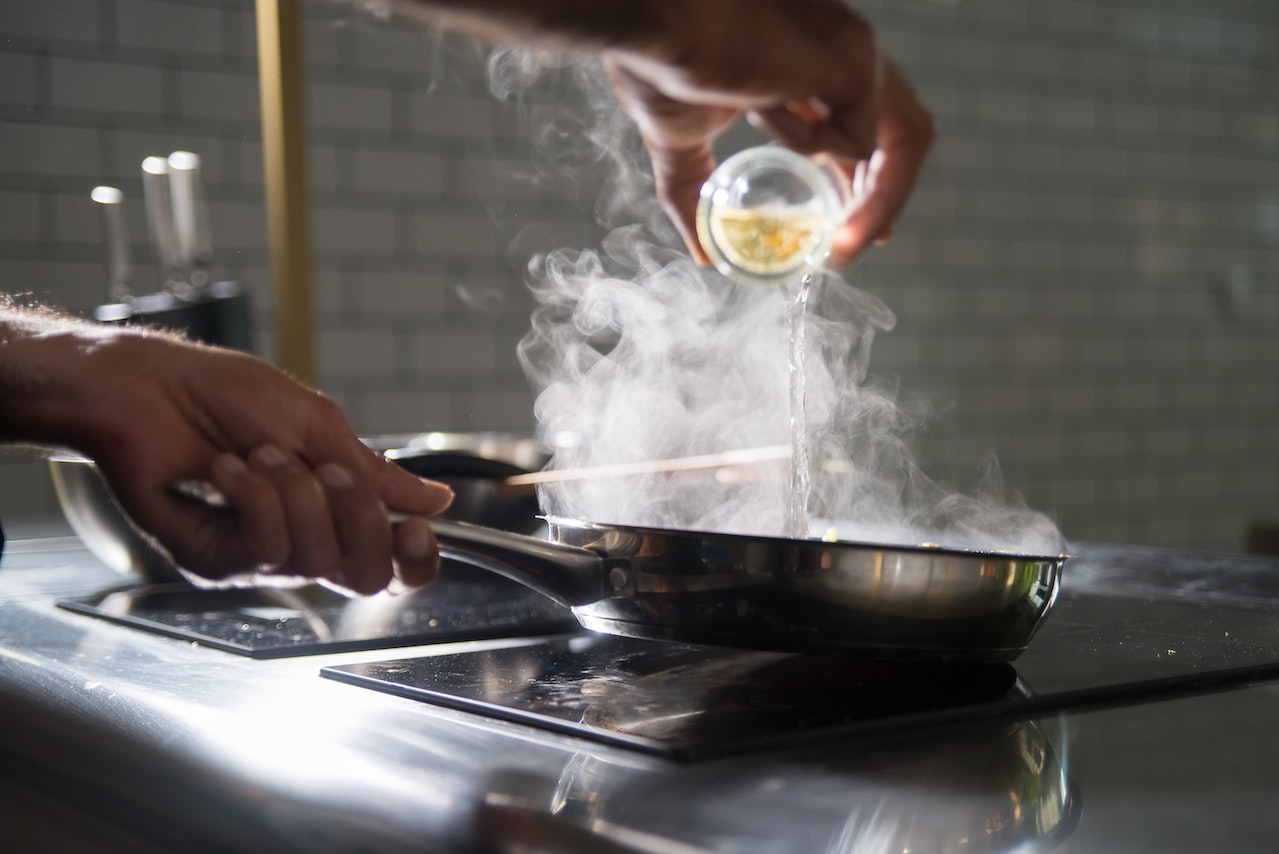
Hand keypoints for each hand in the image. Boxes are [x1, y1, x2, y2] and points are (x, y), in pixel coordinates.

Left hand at [11, 323, 453, 594]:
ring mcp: (259, 558)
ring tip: (260, 452)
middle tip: (332, 472)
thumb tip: (436, 499)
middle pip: (366, 577)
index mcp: (338, 511)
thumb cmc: (226, 395)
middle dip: (360, 518)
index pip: (393, 564)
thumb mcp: (319, 425)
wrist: (149, 388)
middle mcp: (304, 542)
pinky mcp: (215, 561)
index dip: (415, 559)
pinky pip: (264, 550)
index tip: (414, 527)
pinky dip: (254, 497)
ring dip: (294, 492)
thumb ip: (376, 474)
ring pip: (314, 559)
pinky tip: (228, 468)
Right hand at [605, 0, 933, 267]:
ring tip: (842, 245)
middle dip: (881, 201)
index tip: (846, 236)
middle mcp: (844, 52)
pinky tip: (765, 110)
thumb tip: (703, 255)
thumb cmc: (661, 62)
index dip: (864, 186)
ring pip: (905, 141)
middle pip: (900, 136)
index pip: (862, 129)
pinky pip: (858, 140)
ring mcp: (855, 51)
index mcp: (812, 64)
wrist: (655, 28)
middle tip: (847, 250)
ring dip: (878, 203)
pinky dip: (813, 149)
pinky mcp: (855, 61)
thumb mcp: (682, 142)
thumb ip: (697, 193)